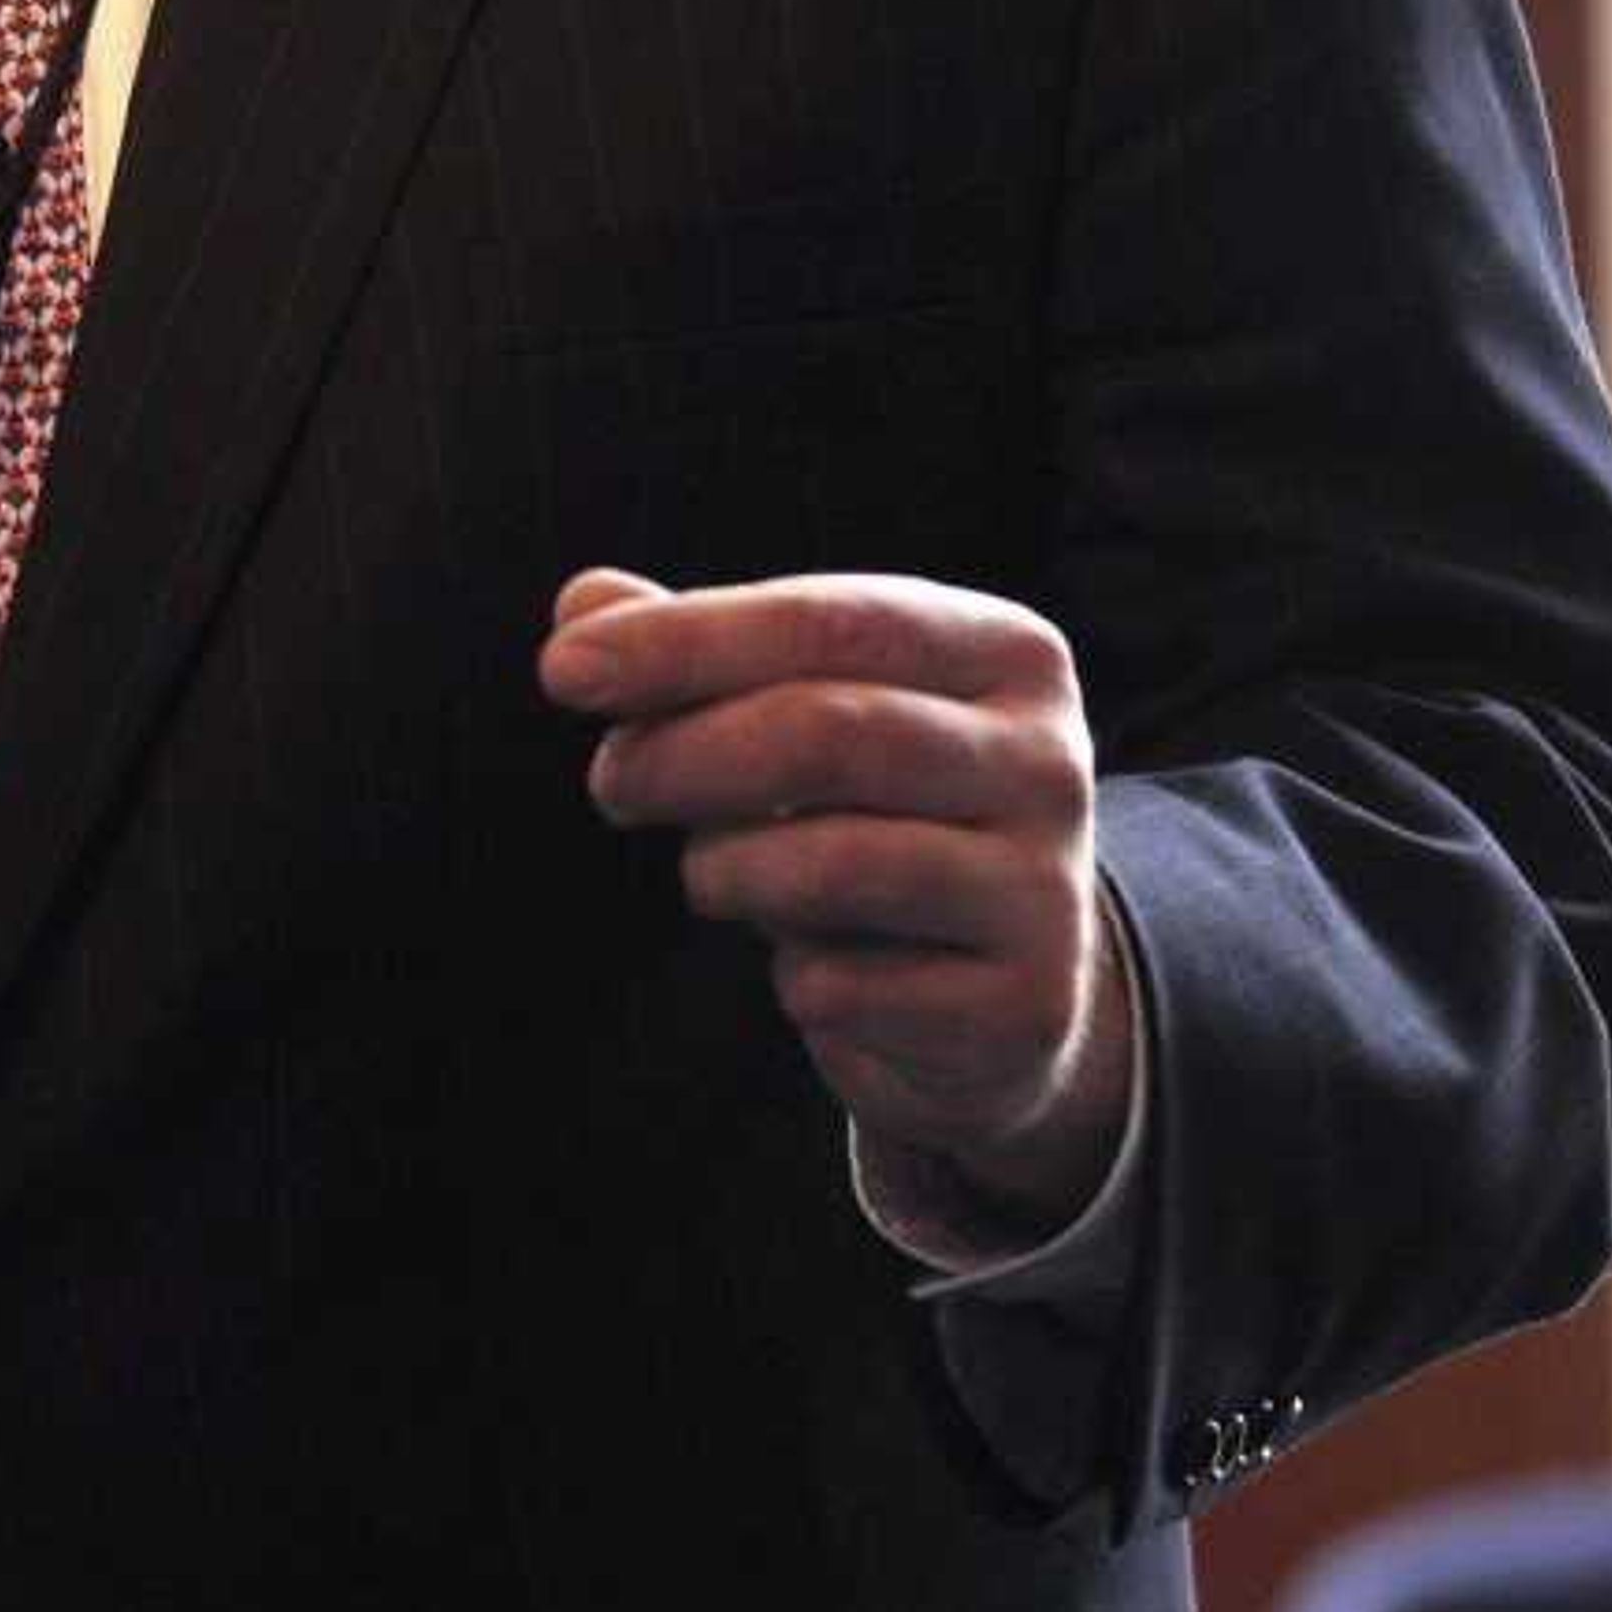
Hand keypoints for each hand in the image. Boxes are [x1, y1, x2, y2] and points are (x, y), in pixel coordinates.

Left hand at [540, 566, 1132, 1237]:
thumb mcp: (799, 714)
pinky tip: (810, 963)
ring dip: (726, 869)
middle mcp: (1048, 758)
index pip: (831, 621)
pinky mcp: (1025, 1007)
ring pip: (835, 863)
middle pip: (831, 732)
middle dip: (686, 755)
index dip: (688, 640)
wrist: (999, 1000)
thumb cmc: (874, 819)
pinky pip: (845, 986)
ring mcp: (1048, 888)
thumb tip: (583, 605)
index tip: (563, 669)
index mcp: (1005, 651)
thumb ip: (697, 654)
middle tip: (612, 784)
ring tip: (712, 874)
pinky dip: (791, 975)